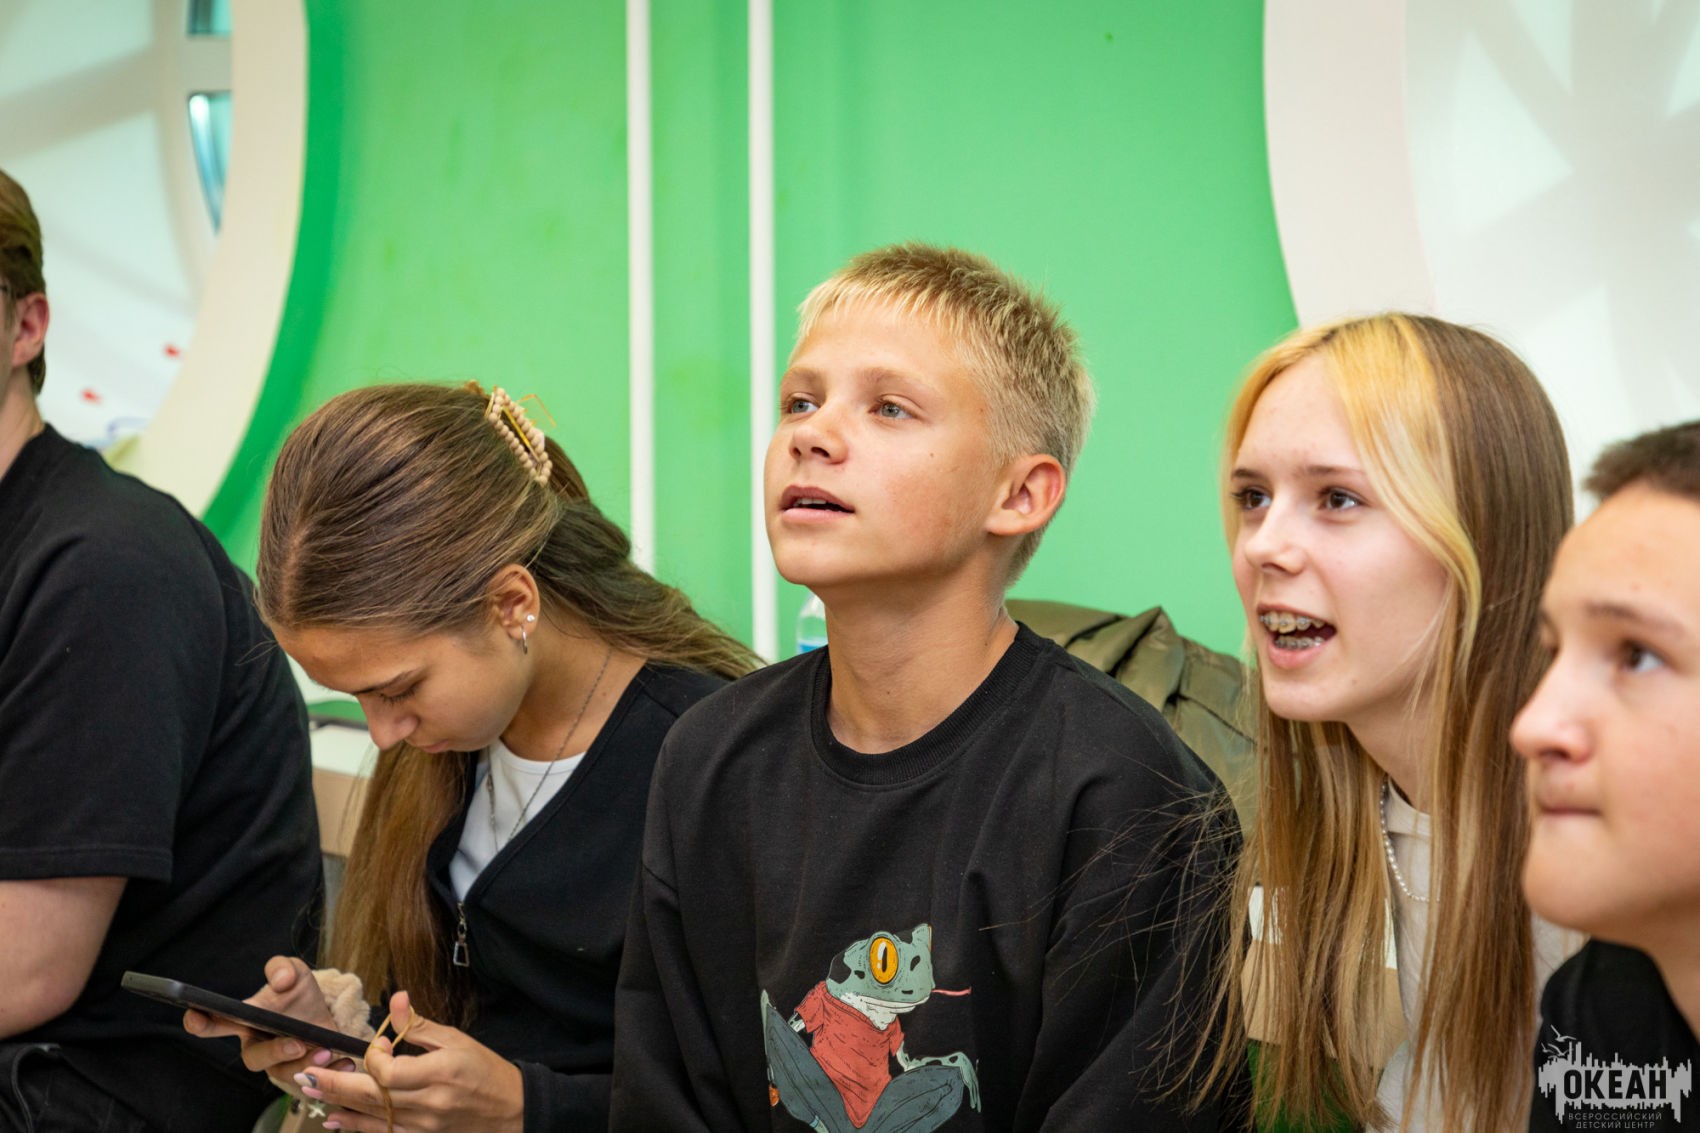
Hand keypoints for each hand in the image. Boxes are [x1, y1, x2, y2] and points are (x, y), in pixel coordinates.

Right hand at [182, 955, 355, 1082]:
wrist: (324, 1012)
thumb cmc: (298, 994)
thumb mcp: (294, 972)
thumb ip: (282, 968)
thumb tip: (281, 981)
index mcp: (244, 1020)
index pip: (214, 1023)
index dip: (200, 1021)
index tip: (195, 1016)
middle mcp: (256, 1045)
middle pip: (254, 1058)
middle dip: (275, 1052)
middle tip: (297, 1043)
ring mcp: (277, 1063)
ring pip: (283, 1072)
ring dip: (305, 1063)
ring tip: (327, 1051)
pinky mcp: (299, 1072)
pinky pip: (308, 1080)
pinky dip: (329, 1071)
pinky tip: (344, 1061)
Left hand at [294, 990, 523, 1132]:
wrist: (511, 1110)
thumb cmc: (485, 1070)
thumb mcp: (456, 1039)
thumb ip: (419, 1026)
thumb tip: (396, 999)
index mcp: (439, 1072)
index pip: (389, 1070)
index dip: (373, 1056)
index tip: (375, 1043)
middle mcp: (428, 1103)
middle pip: (371, 1096)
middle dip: (335, 1085)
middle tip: (305, 1077)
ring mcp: (424, 1125)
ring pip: (371, 1118)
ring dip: (339, 1106)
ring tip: (311, 1095)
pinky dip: (357, 1128)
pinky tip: (336, 1121)